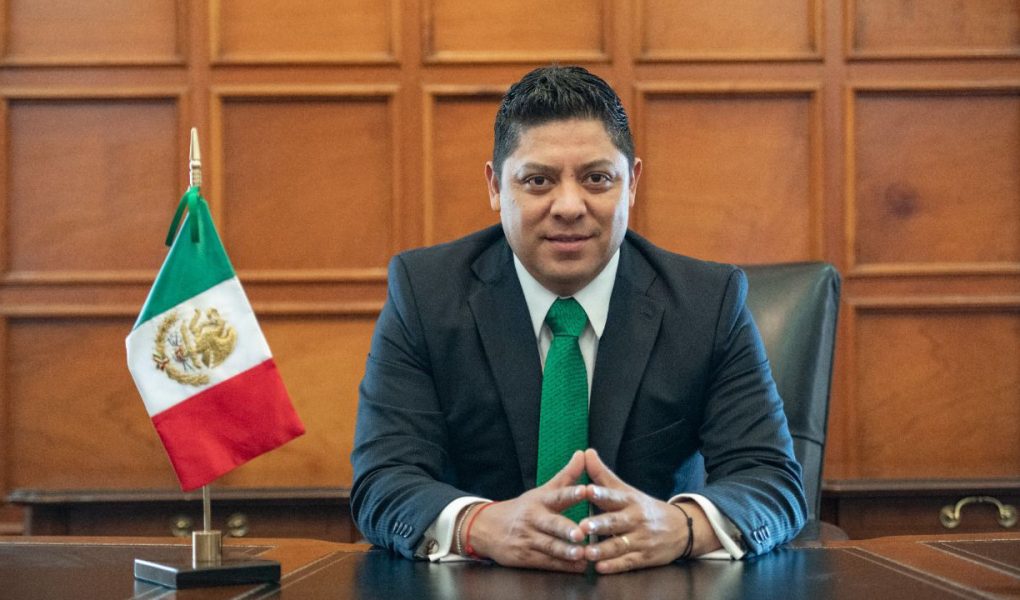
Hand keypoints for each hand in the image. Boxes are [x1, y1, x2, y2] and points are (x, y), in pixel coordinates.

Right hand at [467, 450, 588, 571]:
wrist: (486, 528)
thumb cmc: (523, 509)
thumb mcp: (542, 491)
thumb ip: (566, 476)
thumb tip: (584, 453)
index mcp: (540, 501)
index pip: (557, 495)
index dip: (571, 492)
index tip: (585, 490)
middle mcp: (533, 519)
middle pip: (552, 524)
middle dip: (566, 530)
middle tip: (581, 534)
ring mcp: (528, 539)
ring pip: (549, 546)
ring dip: (566, 552)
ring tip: (582, 555)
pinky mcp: (524, 557)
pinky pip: (546, 562)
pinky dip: (562, 566)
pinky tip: (577, 567)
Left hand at [579, 448, 710, 573]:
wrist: (682, 529)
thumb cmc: (644, 508)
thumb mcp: (626, 490)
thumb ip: (603, 475)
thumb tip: (586, 452)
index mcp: (629, 501)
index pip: (614, 496)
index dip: (601, 493)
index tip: (587, 490)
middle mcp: (635, 519)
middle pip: (615, 522)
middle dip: (599, 525)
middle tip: (582, 527)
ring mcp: (641, 539)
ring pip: (619, 545)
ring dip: (602, 550)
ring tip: (586, 552)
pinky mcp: (644, 557)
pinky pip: (628, 562)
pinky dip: (614, 566)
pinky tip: (601, 568)